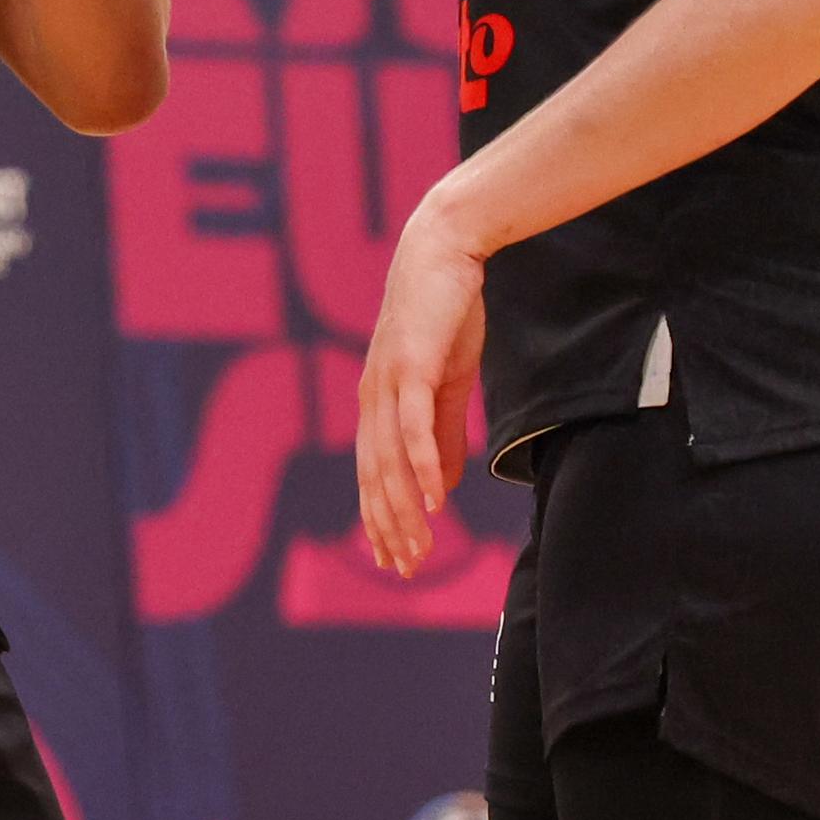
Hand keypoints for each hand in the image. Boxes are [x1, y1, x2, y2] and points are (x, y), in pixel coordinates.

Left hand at [357, 192, 486, 576]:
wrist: (444, 250)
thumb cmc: (444, 314)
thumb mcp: (447, 382)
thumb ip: (443, 433)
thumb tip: (442, 485)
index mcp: (377, 402)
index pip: (374, 474)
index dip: (381, 519)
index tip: (394, 561)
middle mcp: (373, 397)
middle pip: (376, 476)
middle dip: (389, 527)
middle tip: (407, 569)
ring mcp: (389, 381)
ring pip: (391, 459)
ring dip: (405, 509)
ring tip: (421, 549)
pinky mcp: (413, 365)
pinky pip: (415, 425)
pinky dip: (423, 465)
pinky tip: (437, 501)